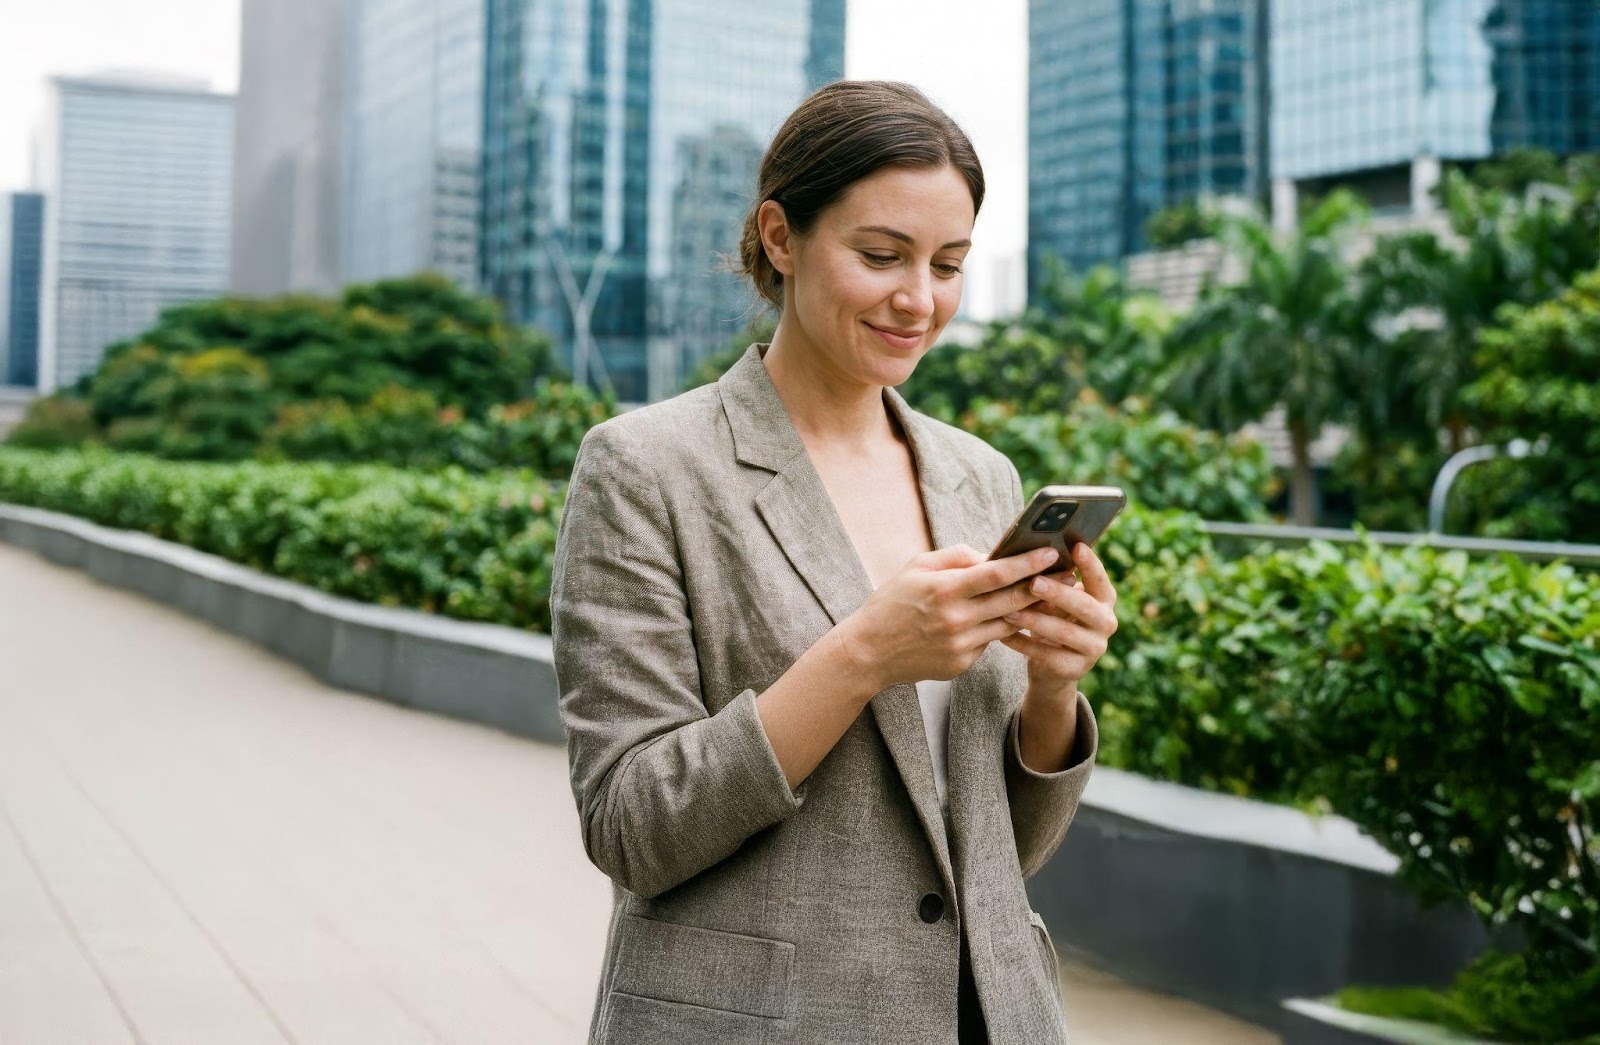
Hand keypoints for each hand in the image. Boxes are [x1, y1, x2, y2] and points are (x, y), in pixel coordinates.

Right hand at [838, 543, 1059, 690]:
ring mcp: (960, 645)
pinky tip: (1005, 618)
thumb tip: (991, 555)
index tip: (1051, 553)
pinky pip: (989, 642)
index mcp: (944, 590)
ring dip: (1029, 609)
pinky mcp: (961, 664)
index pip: (996, 574)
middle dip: (1043, 586)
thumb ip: (955, 556)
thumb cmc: (892, 602)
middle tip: (1067, 574)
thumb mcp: (916, 566)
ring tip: (1047, 595)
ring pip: (1007, 624)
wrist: (869, 651)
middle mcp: (955, 619)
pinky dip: (997, 628)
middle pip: (1011, 600)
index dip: (1027, 563)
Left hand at [998, 542, 1117, 694]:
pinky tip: (1003, 635)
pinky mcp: (1074, 670)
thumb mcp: (1059, 600)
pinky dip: (1023, 643)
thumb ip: (1055, 581)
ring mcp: (1094, 649)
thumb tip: (1032, 554)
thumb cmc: (1054, 618)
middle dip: (1058, 594)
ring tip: (1009, 610)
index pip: (1100, 580)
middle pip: (1084, 607)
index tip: (1076, 546)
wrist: (1053, 667)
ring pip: (1063, 632)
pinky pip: (1045, 655)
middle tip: (1034, 583)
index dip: (1091, 564)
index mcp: (1104, 600)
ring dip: (1034, 620)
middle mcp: (1106, 623)